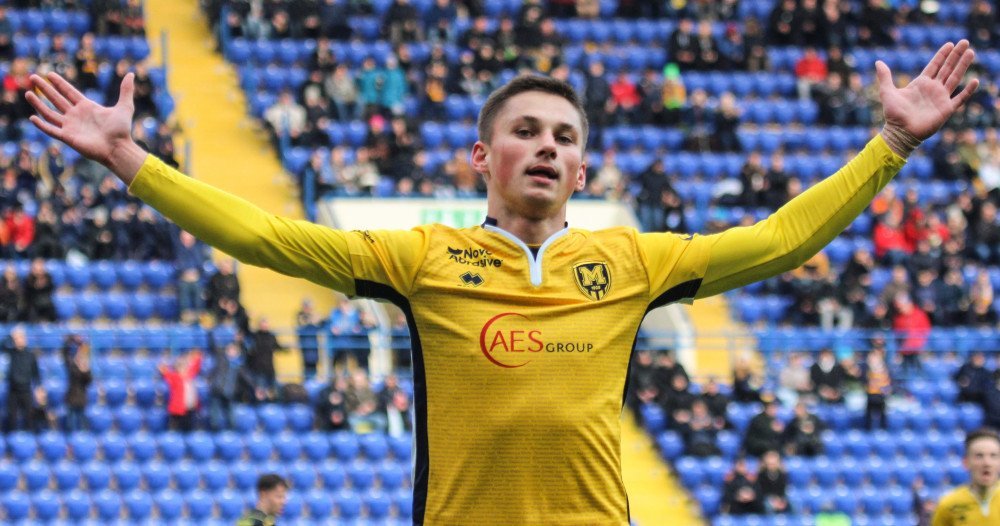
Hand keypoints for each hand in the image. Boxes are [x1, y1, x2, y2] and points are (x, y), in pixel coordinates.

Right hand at [25, 72, 145, 181]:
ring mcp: (71, 126)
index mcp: (87, 107)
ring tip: (27, 93)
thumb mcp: (125, 106)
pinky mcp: (68, 137)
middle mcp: (76, 115)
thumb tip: (131, 73)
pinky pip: (51, 130)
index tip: (49, 74)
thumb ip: (125, 90)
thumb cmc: (122, 130)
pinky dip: (42, 125)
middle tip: (33, 77)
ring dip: (38, 104)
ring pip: (50, 113)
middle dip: (44, 88)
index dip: (59, 83)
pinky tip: (32, 118)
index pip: (69, 92)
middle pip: (56, 99)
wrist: (119, 148)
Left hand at [878, 40, 978, 140]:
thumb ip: (885, 77)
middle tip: (965, 42)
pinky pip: (960, 98)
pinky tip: (975, 80)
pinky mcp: (946, 109)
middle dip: (956, 55)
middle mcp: (932, 89)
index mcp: (920, 83)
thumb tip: (878, 62)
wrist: (901, 132)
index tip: (950, 44)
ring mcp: (940, 98)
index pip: (934, 65)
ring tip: (971, 52)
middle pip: (947, 68)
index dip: (942, 55)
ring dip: (963, 66)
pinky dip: (968, 90)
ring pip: (955, 78)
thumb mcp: (887, 92)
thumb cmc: (893, 114)